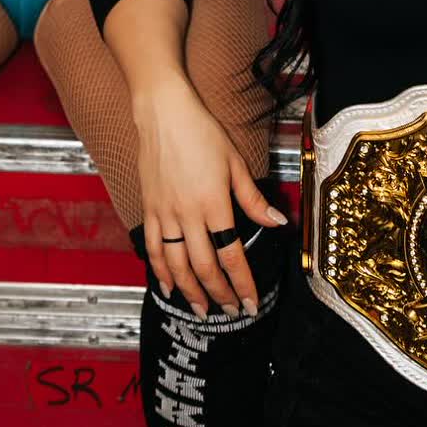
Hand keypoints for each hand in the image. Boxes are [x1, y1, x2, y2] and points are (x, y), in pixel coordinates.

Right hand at [134, 77, 285, 318]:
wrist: (163, 113)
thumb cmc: (202, 132)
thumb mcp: (235, 163)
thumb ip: (253, 199)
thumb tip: (278, 224)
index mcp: (213, 204)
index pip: (231, 255)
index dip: (242, 283)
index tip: (251, 303)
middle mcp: (186, 214)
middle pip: (204, 267)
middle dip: (220, 295)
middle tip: (231, 312)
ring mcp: (164, 213)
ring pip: (176, 265)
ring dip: (191, 292)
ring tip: (203, 310)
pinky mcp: (148, 209)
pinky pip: (152, 248)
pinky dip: (160, 272)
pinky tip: (168, 287)